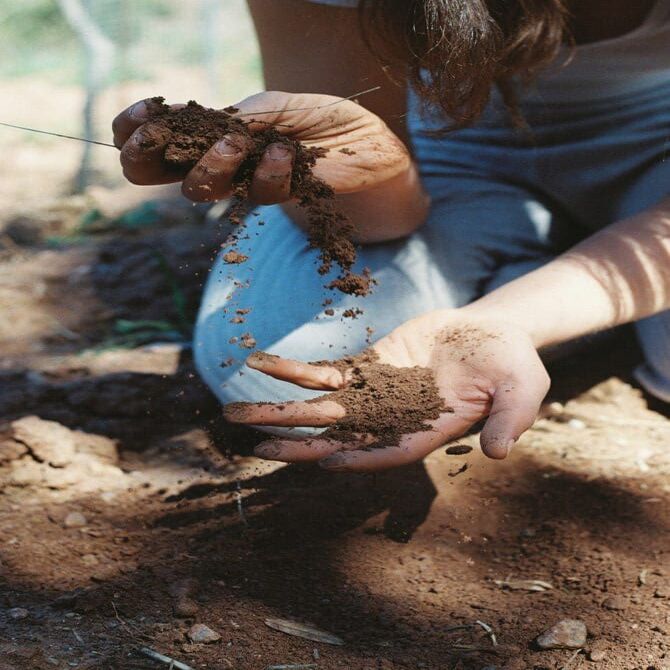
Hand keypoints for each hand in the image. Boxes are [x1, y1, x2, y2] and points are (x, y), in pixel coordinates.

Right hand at [111, 91, 410, 203]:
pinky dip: (268, 170)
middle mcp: (237, 164)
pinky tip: (283, 152)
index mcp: (230, 133)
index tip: (123, 128)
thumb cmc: (339, 127)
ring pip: (208, 186)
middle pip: (176, 169)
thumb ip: (255, 114)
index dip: (144, 131)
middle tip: (143, 151)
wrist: (385, 159)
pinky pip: (261, 191)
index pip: (176, 135)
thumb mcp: (293, 106)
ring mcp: (257, 185)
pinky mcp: (286, 201)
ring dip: (211, 166)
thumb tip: (219, 127)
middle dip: (153, 160)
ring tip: (236, 144)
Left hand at [224, 309, 550, 470]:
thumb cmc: (511, 364)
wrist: (491, 332)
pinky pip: (324, 371)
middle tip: (253, 448)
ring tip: (236, 412)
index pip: (383, 452)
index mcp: (424, 432)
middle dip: (297, 441)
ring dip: (280, 409)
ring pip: (320, 406)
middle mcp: (391, 421)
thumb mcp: (523, 388)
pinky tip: (260, 364)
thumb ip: (512, 418)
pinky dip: (293, 369)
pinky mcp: (367, 368)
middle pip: (337, 436)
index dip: (353, 455)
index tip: (318, 458)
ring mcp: (375, 394)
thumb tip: (500, 452)